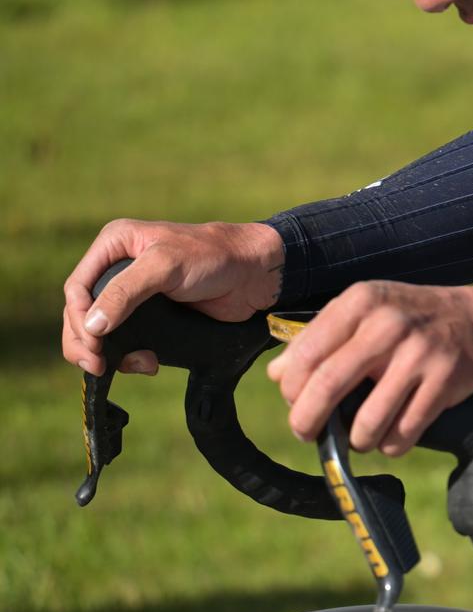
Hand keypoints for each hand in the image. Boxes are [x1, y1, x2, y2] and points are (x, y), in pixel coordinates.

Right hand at [63, 220, 286, 375]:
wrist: (254, 275)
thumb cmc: (213, 257)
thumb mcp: (165, 267)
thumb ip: (125, 293)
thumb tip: (92, 327)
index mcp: (114, 246)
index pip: (77, 287)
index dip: (77, 319)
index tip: (90, 346)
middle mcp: (119, 268)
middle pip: (84, 313)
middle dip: (88, 342)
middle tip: (98, 365)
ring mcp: (136, 295)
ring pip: (103, 331)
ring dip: (110, 354)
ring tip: (137, 365)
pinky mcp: (154, 316)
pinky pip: (128, 341)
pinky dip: (131, 357)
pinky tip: (148, 363)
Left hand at [266, 281, 472, 455]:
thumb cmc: (409, 318)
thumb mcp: (364, 311)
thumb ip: (319, 337)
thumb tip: (277, 374)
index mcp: (360, 302)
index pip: (307, 353)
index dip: (292, 389)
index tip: (295, 403)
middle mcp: (388, 324)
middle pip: (329, 386)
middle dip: (308, 420)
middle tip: (308, 433)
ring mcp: (419, 354)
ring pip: (368, 419)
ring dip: (356, 440)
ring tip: (359, 438)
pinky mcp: (444, 381)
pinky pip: (405, 431)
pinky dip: (391, 444)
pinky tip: (391, 438)